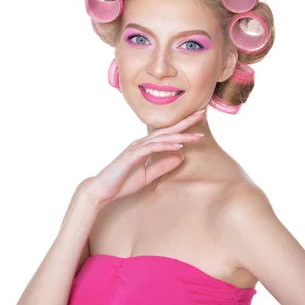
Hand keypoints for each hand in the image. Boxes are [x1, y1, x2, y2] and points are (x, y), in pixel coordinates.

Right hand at [80, 109, 205, 206]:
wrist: (102, 190)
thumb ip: (163, 166)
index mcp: (145, 147)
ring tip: (196, 135)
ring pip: (161, 138)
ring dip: (179, 135)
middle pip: (167, 131)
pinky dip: (165, 145)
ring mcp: (136, 148)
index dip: (183, 128)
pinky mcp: (131, 156)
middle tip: (201, 114)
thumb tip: (180, 156)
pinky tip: (178, 145)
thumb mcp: (148, 176)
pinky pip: (152, 148)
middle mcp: (141, 144)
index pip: (167, 135)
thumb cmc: (122, 183)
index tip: (199, 124)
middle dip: (185, 123)